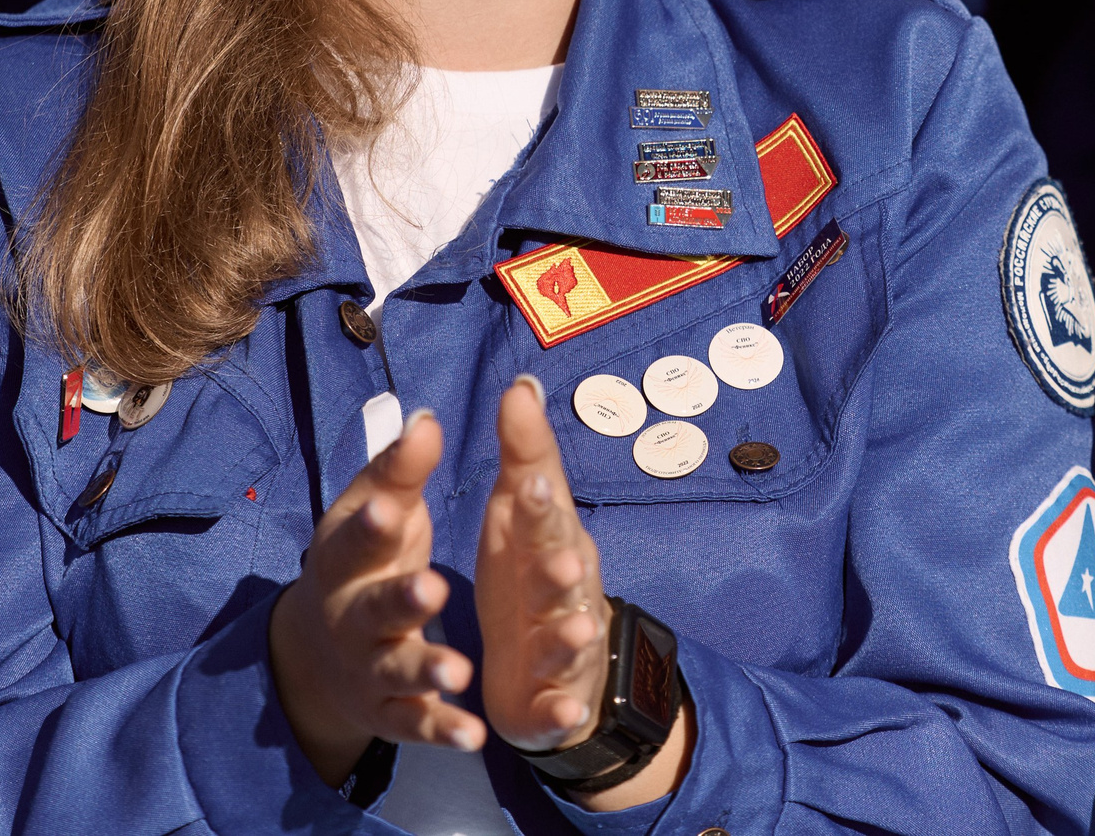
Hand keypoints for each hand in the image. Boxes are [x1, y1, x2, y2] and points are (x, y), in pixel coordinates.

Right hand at [269, 408, 486, 784]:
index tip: (393, 507)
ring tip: (459, 670)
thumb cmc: (362, 560)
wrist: (316, 652)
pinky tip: (475, 734)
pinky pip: (416, 724)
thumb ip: (401, 469)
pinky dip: (443, 730)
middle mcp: (352, 616)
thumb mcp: (375, 510)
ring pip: (396, 670)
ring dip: (426, 669)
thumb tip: (427, 417)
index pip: (356, 537)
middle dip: (401, 598)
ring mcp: (369, 668)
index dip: (373, 522)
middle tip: (433, 586)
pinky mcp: (389, 713)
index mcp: (346, 558)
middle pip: (373, 608)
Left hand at [473, 376, 690, 809]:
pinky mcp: (555, 697)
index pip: (545, 516)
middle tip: (558, 556)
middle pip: (564, 575)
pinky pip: (561, 706)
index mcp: (548, 542)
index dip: (538, 502)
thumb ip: (522, 456)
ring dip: (573, 634)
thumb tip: (522, 383)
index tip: (526, 482)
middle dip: (561, 565)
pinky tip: (562, 711)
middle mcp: (564, 590)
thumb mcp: (518, 516)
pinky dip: (563, 709)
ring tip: (576, 630)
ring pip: (570, 638)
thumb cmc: (529, 574)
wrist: (548, 666)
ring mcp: (564, 646)